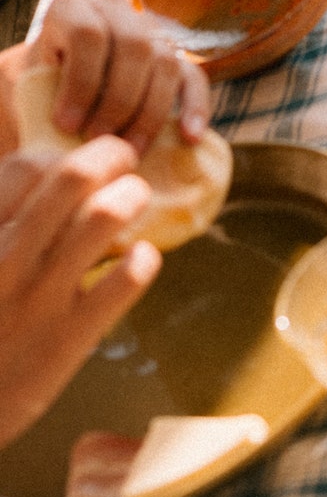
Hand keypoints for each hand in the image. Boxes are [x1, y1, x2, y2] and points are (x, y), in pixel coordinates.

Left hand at [0, 0, 212, 156]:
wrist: (56, 87)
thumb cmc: (38, 90)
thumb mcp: (29, 84)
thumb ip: (42, 95)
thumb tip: (60, 133)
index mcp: (72, 8)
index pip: (89, 33)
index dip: (81, 80)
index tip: (66, 125)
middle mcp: (115, 10)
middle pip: (134, 46)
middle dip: (119, 99)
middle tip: (99, 140)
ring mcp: (149, 31)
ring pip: (166, 61)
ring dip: (150, 111)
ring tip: (130, 151)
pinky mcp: (175, 58)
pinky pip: (193, 77)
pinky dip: (195, 107)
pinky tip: (190, 137)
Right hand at [0, 139, 160, 448]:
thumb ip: (3, 222)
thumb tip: (42, 174)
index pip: (28, 166)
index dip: (62, 155)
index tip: (76, 165)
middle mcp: (4, 260)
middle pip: (75, 176)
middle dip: (111, 157)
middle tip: (122, 162)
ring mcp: (37, 300)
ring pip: (105, 216)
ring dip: (131, 196)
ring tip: (133, 201)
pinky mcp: (66, 341)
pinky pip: (127, 279)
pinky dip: (143, 258)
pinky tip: (138, 259)